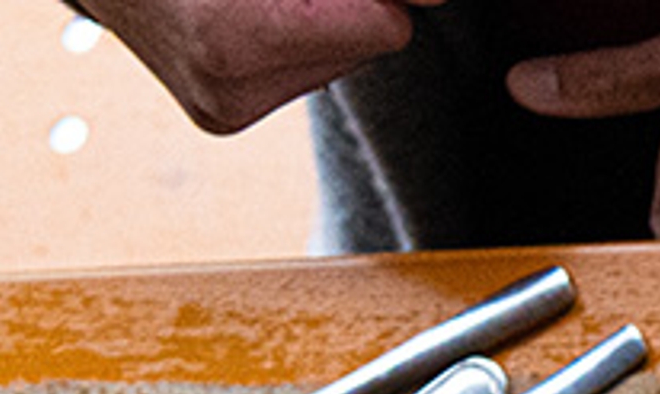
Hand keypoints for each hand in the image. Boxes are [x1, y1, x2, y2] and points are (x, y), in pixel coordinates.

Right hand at [86, 0, 426, 133]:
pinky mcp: (221, 116)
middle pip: (369, 45)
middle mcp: (227, 90)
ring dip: (317, 18)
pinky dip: (291, 39)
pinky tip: (242, 12)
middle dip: (343, 2)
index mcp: (234, 40)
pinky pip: (305, 74)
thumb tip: (438, 0)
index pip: (386, 28)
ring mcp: (223, 110)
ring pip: (341, 61)